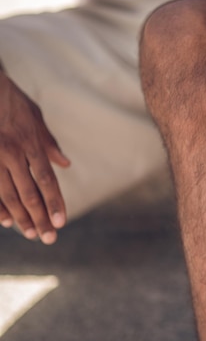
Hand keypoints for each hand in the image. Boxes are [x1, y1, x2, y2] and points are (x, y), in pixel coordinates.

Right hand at [0, 72, 69, 243]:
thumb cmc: (11, 102)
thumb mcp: (36, 118)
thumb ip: (49, 144)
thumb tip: (65, 164)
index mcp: (31, 145)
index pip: (46, 181)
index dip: (54, 203)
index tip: (60, 222)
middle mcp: (13, 154)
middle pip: (30, 193)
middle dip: (40, 217)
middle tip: (49, 238)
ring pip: (8, 195)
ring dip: (21, 217)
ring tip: (31, 234)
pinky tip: (6, 221)